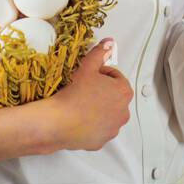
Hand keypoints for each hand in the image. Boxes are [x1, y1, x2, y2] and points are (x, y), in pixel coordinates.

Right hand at [45, 37, 132, 152]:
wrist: (59, 121)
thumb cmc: (75, 93)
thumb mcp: (87, 67)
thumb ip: (100, 53)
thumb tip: (109, 43)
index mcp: (124, 92)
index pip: (115, 77)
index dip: (101, 74)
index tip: (89, 77)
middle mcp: (123, 111)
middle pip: (114, 96)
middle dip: (102, 91)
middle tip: (85, 89)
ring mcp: (114, 128)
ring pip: (108, 113)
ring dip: (99, 108)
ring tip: (81, 104)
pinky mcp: (102, 140)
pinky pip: (99, 129)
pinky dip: (93, 124)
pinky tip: (80, 118)